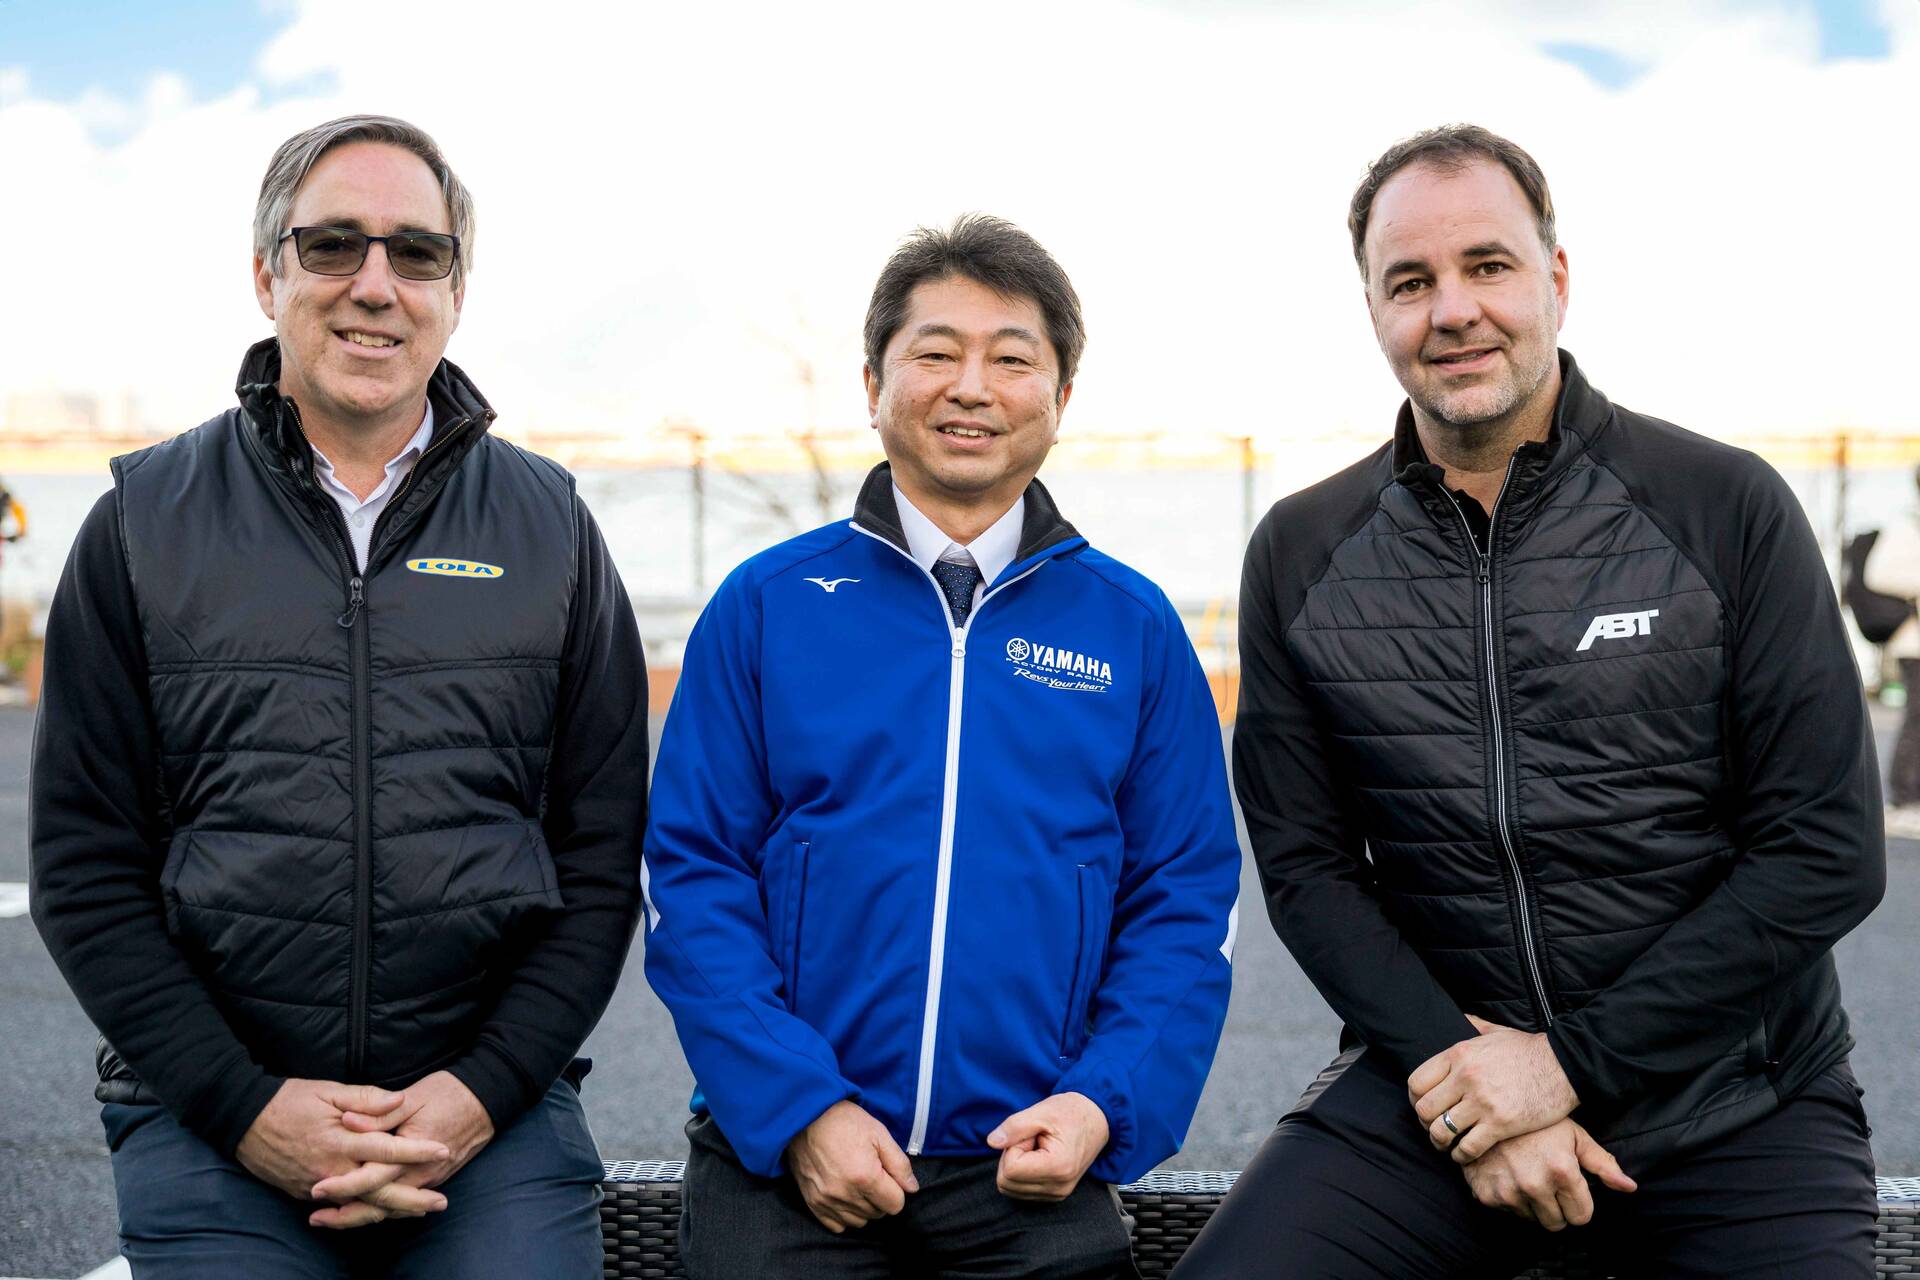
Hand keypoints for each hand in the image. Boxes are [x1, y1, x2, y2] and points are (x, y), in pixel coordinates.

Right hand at [234, 1079, 450, 1221]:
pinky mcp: (306, 1194)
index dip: (417, 1151)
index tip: (442, 1150)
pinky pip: (340, 1206)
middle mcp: (331, 1168)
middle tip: (441, 1201)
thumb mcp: (328, 1089)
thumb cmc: (288, 1100)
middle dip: (412, 1198)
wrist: (242, 1121)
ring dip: (392, 1209)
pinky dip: (364, 1210)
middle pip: (379, 1191)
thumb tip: (399, 1101)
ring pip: (361, 1205)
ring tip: (420, 1209)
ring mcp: (317, 1185)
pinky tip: (383, 1210)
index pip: (386, 1149)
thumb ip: (366, 1098)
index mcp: (340, 1140)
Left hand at [309, 1071, 495, 1228]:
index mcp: (412, 1152)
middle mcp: (421, 1173)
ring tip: (332, 1218)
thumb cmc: (449, 1093)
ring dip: (362, 1215)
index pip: (372, 1177)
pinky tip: (364, 1208)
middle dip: (346, 1215)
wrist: (487, 1099)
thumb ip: (379, 1113)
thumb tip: (347, 1120)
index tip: (316, 1188)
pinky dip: (382, 1208)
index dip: (342, 1185)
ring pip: (392, 1208)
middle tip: (316, 1218)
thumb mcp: (412, 1097)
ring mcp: (430, 1179)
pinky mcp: (434, 1178)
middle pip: (379, 1204)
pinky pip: (404, 1201)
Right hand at [785, 1100, 918, 1233]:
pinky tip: (844, 1195)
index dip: (897, 1190)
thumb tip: (912, 1188)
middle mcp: (845, 1194)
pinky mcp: (812, 1202)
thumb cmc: (844, 1121)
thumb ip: (899, 1164)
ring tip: (858, 1184)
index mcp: (865, 1177)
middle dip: (881, 1197)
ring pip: (859, 1222)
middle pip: (878, 1213)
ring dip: (864, 1207)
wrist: (805, 1116)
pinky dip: (844, 1214)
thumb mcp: (879, 1134)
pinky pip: (836, 1224)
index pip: (895, 1204)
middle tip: (872, 1175)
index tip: (888, 1176)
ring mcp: (827, 1200)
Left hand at [987, 1092, 1109, 1201]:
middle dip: (1012, 1157)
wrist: (1097, 1119)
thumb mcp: (1041, 1112)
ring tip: (1037, 1148)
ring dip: (1016, 1166)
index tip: (1031, 1134)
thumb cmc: (1071, 1112)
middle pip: (1006, 1183)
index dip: (1013, 1147)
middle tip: (1032, 1140)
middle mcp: (1058, 1187)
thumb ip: (1014, 1126)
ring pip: (1010, 1189)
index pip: (1009, 1169)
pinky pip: (1021, 1191)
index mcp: (1057, 1167)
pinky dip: (1023, 1173)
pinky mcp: (1055, 1195)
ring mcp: (1057, 1194)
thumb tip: (992, 1141)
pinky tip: (1039, 1157)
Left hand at [1410, 1015, 1578, 1162]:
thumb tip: (1461, 1016)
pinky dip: (1462, 1156)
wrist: (1566, 1065)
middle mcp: (1466, 1077)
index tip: (1423, 1108)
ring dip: (1440, 1142)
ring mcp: (1482, 1101)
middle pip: (1425, 1109)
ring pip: (1442, 1131)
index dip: (1415, 1100)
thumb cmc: (1529, 1050)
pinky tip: (1464, 1155)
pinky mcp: (1501, 1124)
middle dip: (1426, 1123)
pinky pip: (1468, 1147)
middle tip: (1434, 1129)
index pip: (1417, 1082)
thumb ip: (1473, 1026)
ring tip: (1447, 1145)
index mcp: (1459, 1054)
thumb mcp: (1496, 1031)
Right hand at [1461, 1118, 1636, 1229]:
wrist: (1487, 1109)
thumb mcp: (1574, 1136)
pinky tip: (1508, 1175)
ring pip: (1532, 1220)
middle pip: (1557, 1224)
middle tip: (1547, 1181)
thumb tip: (1630, 1187)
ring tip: (1526, 1175)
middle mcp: (1535, 1185)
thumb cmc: (1537, 1123)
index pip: (1581, 1217)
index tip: (1569, 1187)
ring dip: (1532, 1204)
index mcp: (1561, 1170)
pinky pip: (1508, 1212)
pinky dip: (1510, 1198)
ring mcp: (1509, 1191)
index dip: (1578, 1203)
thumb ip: (1602, 1163)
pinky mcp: (1487, 1195)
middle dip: (1557, 1208)